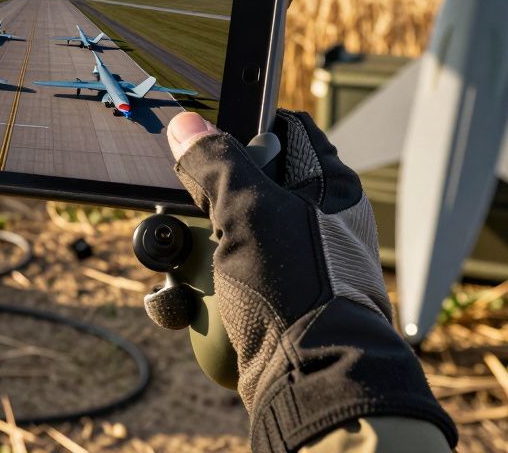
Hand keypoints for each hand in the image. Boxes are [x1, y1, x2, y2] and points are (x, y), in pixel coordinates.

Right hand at [166, 110, 454, 450]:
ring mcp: (291, 263)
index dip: (243, 129)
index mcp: (328, 186)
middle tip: (187, 209)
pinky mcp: (270, 300)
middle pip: (243, 187)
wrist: (310, 379)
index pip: (284, 132)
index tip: (205, 140)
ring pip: (225, 237)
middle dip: (204, 202)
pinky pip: (222, 281)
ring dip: (193, 253)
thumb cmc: (300, 289)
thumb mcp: (249, 211)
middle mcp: (314, 221)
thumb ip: (216, 164)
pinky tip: (179, 303)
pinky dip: (196, 290)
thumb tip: (187, 127)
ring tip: (182, 267)